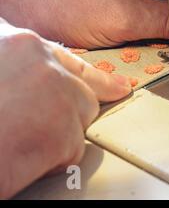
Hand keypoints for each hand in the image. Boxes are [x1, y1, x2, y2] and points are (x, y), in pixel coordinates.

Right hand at [0, 19, 131, 198]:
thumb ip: (12, 62)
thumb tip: (26, 76)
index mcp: (19, 44)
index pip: (67, 59)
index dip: (89, 75)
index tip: (117, 86)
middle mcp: (43, 63)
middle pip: (81, 92)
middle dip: (67, 114)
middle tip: (46, 129)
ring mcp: (57, 96)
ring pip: (79, 122)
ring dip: (55, 139)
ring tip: (16, 143)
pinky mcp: (62, 133)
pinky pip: (69, 152)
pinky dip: (47, 163)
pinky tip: (17, 159)